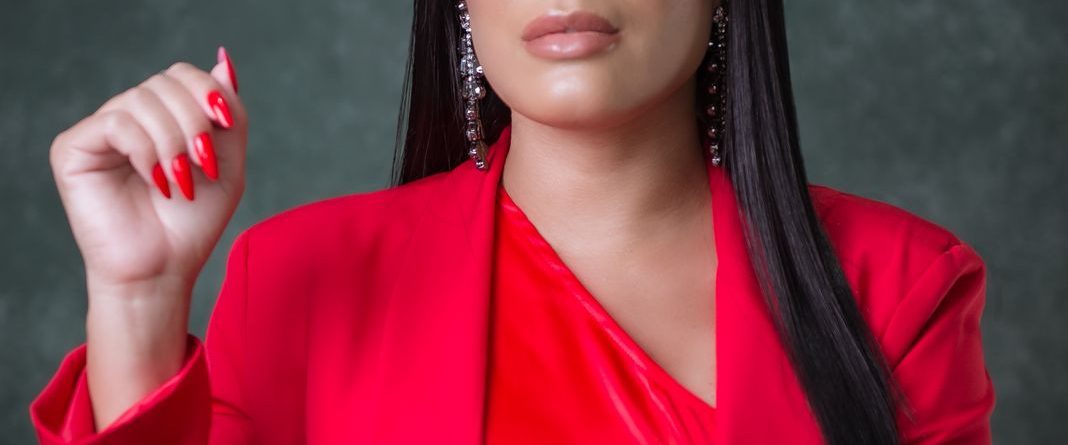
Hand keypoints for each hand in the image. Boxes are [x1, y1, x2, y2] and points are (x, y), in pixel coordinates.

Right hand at [50, 46, 246, 293]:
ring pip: (143, 99)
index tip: (224, 127)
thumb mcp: (227, 163)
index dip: (208, 93)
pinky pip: (117, 121)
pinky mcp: (73, 148)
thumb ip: (229, 115)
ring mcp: (100, 131)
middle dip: (195, 120)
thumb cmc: (192, 223)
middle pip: (166, 81)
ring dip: (173, 141)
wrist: (162, 269)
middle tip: (202, 163)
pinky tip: (155, 181)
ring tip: (179, 182)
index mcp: (163, 119)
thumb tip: (223, 61)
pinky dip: (146, 150)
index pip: (183, 74)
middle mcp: (129, 118)